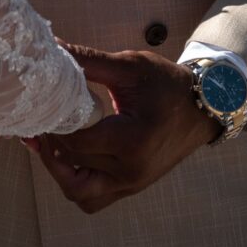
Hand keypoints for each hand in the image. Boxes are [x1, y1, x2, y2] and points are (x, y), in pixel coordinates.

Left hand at [34, 45, 218, 214]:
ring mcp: (132, 184)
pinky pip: (93, 199)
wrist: (202, 107)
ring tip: (52, 141)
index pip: (78, 141)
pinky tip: (69, 156)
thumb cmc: (167, 83)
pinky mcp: (131, 188)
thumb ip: (88, 60)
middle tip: (43, 118)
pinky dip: (75, 182)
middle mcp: (131, 170)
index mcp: (132, 140)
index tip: (47, 103)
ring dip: (59, 171)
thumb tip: (53, 48)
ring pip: (79, 194)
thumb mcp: (129, 66)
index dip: (55, 123)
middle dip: (51, 143)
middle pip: (73, 167)